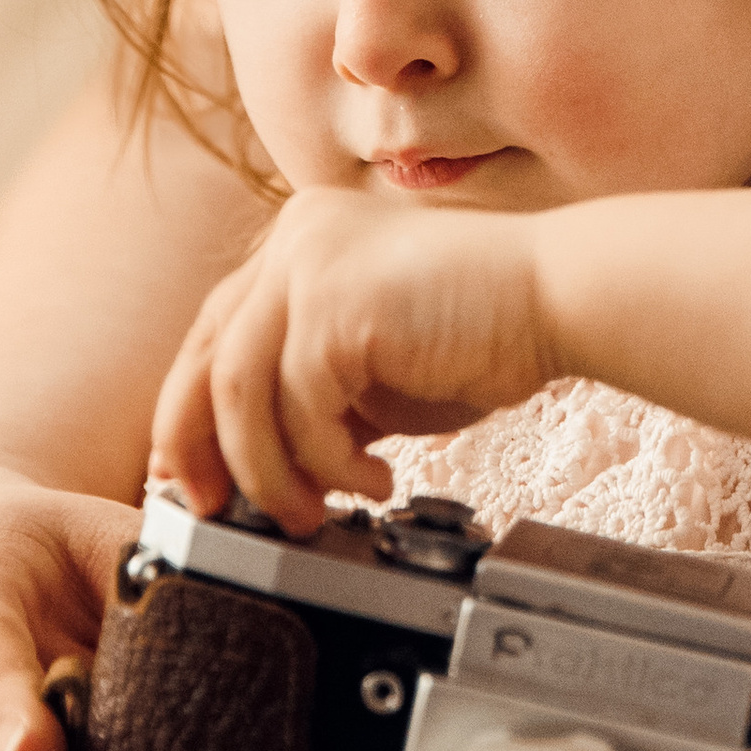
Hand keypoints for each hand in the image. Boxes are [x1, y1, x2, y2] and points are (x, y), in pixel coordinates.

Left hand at [147, 187, 551, 530]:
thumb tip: (248, 470)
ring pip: (235, 392)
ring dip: (268, 472)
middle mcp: (293, 238)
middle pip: (202, 359)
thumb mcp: (372, 368)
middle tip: (217, 512)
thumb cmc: (485, 330)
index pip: (214, 333)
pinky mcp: (334, 302)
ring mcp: (309, 262)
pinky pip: (297, 408)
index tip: (192, 477)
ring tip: (312, 512)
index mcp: (299, 241)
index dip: (190, 413)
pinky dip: (327, 462)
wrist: (559, 298)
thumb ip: (311, 397)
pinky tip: (374, 478)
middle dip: (198, 450)